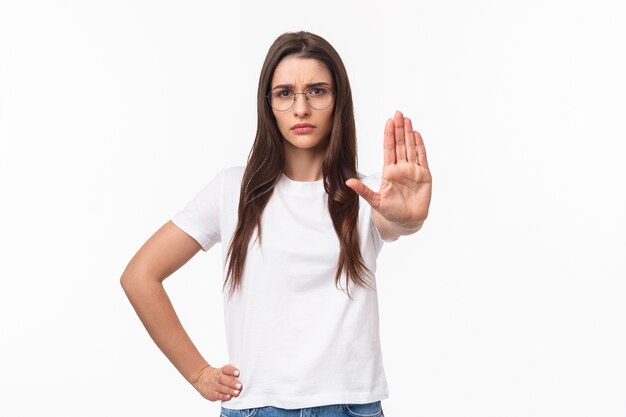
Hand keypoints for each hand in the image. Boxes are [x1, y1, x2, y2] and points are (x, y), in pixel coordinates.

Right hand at [191, 364, 242, 401]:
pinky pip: (217, 395)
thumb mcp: (222, 371)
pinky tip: (229, 397)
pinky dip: (223, 396)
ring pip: (222, 388)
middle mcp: (217, 377)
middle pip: (224, 379)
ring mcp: (214, 385)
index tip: (238, 373)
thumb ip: (232, 374)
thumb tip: (245, 377)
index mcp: (221, 371)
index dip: (232, 371)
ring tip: (237, 393)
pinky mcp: (211, 393)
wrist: (201, 378)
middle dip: (232, 383)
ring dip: (230, 390)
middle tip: (239, 386)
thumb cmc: (218, 376)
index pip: (226, 369)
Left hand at [346, 111, 431, 228]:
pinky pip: (422, 158)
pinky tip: (418, 135)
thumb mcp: (375, 201)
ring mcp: (413, 171)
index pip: (389, 149)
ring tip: (408, 120)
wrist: (406, 222)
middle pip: (401, 144)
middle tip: (398, 113)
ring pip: (411, 148)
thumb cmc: (390, 212)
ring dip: (410, 134)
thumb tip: (348, 182)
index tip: (388, 121)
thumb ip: (363, 191)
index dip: (389, 135)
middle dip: (399, 129)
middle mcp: (401, 168)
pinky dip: (421, 147)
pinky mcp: (424, 176)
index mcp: (389, 172)